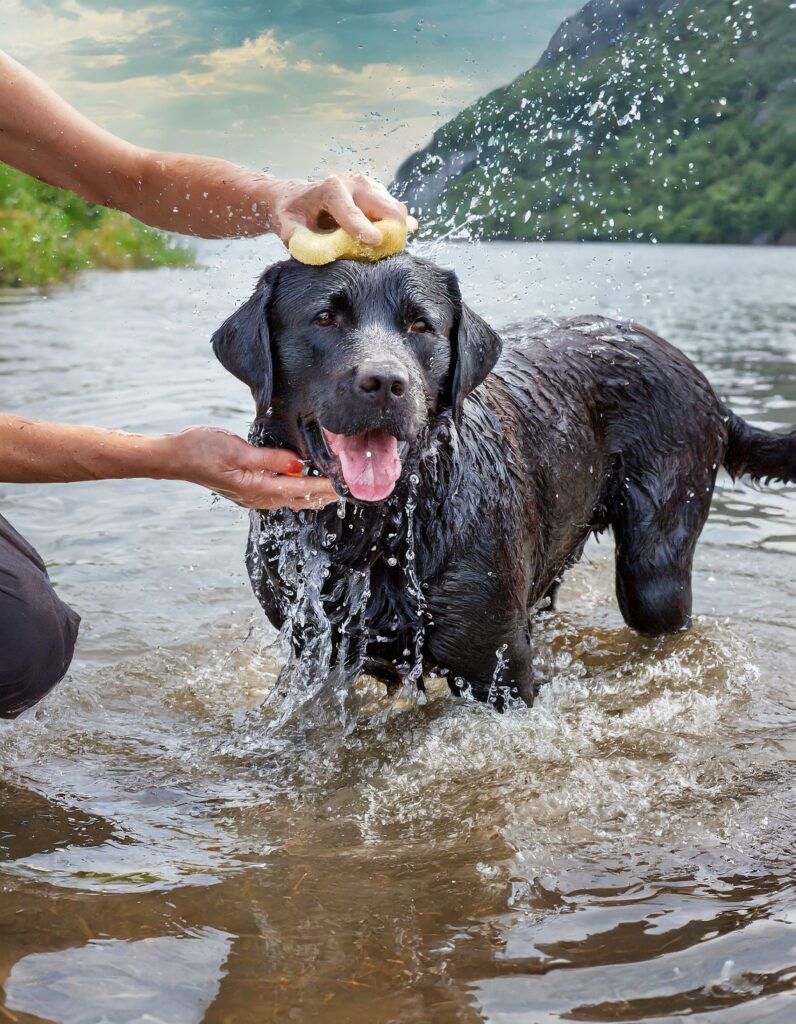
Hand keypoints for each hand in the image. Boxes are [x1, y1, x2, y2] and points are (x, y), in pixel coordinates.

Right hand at [164, 426, 336, 510]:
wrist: (172, 457)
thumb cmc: (200, 449)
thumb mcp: (237, 449)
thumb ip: (270, 459)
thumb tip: (298, 464)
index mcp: (257, 488)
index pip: (301, 489)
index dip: (326, 487)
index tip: (346, 486)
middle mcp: (257, 496)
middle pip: (300, 498)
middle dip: (325, 493)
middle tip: (349, 487)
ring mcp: (252, 495)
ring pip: (291, 497)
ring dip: (312, 492)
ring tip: (334, 486)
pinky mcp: (247, 488)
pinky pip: (279, 492)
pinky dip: (297, 488)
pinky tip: (303, 480)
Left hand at [265, 173, 417, 245]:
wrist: (297, 198)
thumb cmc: (293, 216)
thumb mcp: (289, 229)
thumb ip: (301, 240)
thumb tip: (318, 251)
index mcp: (331, 189)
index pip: (351, 212)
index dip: (364, 228)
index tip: (376, 241)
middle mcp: (354, 182)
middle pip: (385, 207)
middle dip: (392, 231)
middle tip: (388, 254)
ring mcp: (369, 185)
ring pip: (396, 210)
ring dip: (395, 232)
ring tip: (383, 249)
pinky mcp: (378, 193)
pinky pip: (396, 212)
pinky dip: (396, 228)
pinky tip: (389, 239)